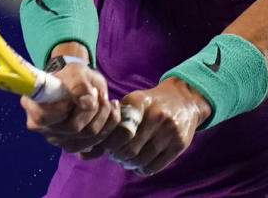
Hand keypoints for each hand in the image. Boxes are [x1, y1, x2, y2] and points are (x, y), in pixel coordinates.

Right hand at [20, 62, 120, 153]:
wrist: (75, 83)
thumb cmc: (70, 76)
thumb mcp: (74, 71)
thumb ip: (79, 83)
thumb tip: (88, 103)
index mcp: (33, 106)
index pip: (46, 117)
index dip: (68, 105)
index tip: (84, 89)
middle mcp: (41, 127)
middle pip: (73, 128)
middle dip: (93, 108)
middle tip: (98, 92)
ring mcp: (57, 139)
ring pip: (88, 139)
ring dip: (104, 117)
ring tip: (104, 99)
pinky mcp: (73, 145)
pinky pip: (96, 146)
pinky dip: (109, 128)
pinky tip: (111, 112)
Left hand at [94, 77, 210, 175]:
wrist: (183, 99)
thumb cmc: (150, 104)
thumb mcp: (132, 103)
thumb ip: (112, 122)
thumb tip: (84, 151)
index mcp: (140, 102)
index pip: (120, 130)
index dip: (110, 143)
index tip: (107, 145)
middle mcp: (156, 115)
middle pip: (130, 148)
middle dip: (118, 156)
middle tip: (115, 156)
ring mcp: (170, 130)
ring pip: (142, 159)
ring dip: (130, 164)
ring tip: (126, 160)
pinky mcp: (180, 143)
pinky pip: (156, 166)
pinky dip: (143, 169)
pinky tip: (139, 164)